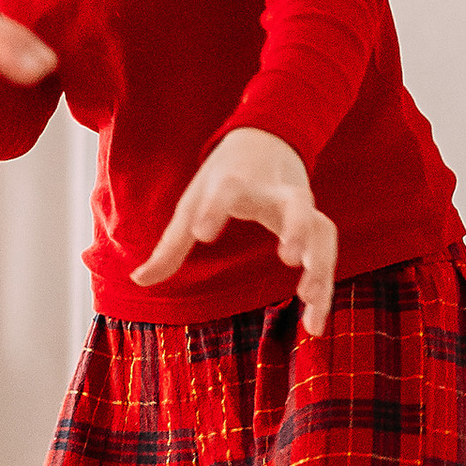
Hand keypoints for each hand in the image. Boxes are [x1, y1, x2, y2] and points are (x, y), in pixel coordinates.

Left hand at [131, 130, 337, 335]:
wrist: (268, 140)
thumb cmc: (224, 177)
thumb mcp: (192, 202)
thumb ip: (171, 245)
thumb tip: (138, 281)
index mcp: (237, 181)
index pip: (228, 191)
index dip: (214, 209)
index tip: (201, 234)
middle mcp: (275, 193)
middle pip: (295, 204)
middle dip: (296, 227)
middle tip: (290, 257)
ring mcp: (301, 208)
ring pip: (322, 231)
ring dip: (320, 265)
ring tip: (309, 299)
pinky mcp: (316, 226)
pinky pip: (327, 255)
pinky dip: (325, 288)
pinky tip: (314, 325)